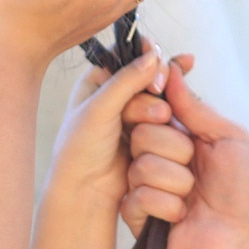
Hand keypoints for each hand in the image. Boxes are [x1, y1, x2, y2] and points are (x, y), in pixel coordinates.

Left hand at [47, 51, 167, 210]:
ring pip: (163, 101)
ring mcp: (136, 117)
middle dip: (154, 92)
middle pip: (153, 78)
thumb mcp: (98, 109)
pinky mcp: (150, 137)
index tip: (157, 69)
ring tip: (141, 131)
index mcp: (99, 80)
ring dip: (157, 114)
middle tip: (155, 107)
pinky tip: (166, 127)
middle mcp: (119, 95)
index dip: (147, 57)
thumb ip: (126, 81)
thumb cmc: (80, 150)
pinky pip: (168, 123)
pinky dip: (168, 126)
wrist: (85, 193)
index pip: (130, 55)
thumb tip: (154, 56)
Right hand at [120, 62, 248, 248]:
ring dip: (177, 180)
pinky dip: (167, 205)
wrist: (248, 241)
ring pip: (141, 164)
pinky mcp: (139, 218)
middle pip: (141, 131)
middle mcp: (159, 160)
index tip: (167, 110)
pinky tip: (182, 217)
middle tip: (196, 165)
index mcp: (179, 138)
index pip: (150, 109)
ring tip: (194, 196)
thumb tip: (171, 70)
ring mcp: (147, 189)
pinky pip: (137, 196)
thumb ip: (194, 106)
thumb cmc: (247, 190)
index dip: (155, 106)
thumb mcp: (228, 137)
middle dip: (175, 148)